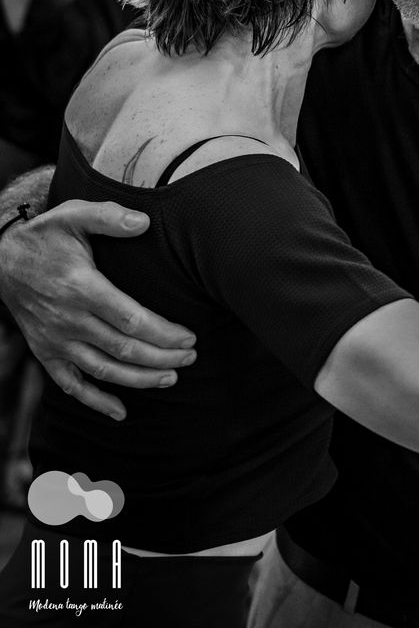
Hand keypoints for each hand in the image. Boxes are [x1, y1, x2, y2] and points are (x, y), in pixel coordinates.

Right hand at [0, 200, 196, 419]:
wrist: (2, 260)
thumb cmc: (46, 236)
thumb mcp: (73, 215)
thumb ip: (109, 217)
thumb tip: (145, 222)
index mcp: (81, 288)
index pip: (130, 320)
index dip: (163, 333)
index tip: (189, 337)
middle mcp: (68, 320)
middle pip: (123, 348)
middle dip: (162, 357)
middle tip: (191, 357)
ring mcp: (56, 341)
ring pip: (103, 370)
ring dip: (140, 380)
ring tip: (171, 379)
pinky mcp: (46, 353)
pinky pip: (71, 385)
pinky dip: (96, 401)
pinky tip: (121, 412)